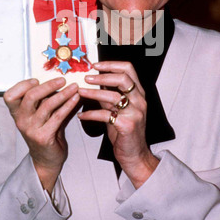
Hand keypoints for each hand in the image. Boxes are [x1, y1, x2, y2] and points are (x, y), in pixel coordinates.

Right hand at [4, 77, 79, 192]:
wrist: (46, 159)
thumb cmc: (45, 131)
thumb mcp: (41, 114)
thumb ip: (44, 98)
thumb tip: (61, 78)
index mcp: (17, 112)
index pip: (10, 96)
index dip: (22, 85)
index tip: (36, 79)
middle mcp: (21, 120)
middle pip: (30, 97)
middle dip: (48, 86)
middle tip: (62, 79)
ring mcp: (31, 129)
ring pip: (47, 105)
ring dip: (63, 94)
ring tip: (74, 87)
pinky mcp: (43, 136)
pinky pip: (58, 116)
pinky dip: (68, 105)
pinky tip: (76, 98)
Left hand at [78, 61, 158, 187]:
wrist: (134, 155)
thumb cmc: (125, 132)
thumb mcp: (118, 109)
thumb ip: (109, 95)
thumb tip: (95, 82)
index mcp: (138, 93)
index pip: (128, 69)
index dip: (111, 64)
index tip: (95, 65)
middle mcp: (140, 100)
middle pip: (123, 78)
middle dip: (102, 76)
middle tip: (86, 77)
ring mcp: (135, 113)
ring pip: (113, 96)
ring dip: (93, 93)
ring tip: (80, 92)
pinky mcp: (127, 126)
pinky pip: (106, 115)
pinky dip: (90, 114)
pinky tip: (81, 115)